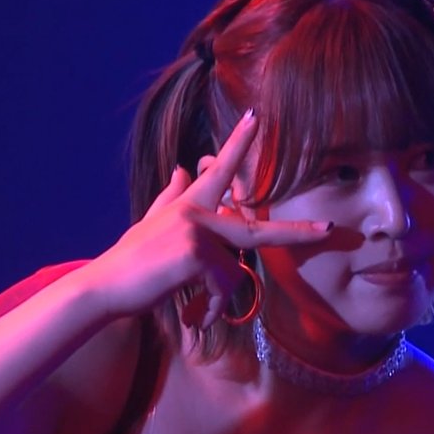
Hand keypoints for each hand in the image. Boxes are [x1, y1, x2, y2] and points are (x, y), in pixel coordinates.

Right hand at [81, 110, 332, 325]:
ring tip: (199, 313)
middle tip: (330, 229)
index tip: (256, 118)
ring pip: (234, 272)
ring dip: (220, 299)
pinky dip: (211, 308)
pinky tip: (194, 315)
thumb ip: (172, 196)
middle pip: (256, 226)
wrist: (103, 288)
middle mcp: (195, 211)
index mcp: (188, 204)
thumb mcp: (151, 224)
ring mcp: (195, 229)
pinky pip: (221, 286)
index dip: (237, 144)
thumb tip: (183, 168)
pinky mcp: (194, 251)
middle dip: (296, 231)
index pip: (220, 171)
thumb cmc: (131, 264)